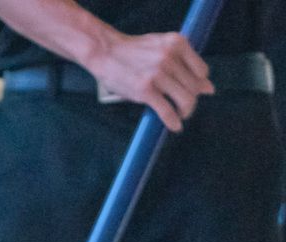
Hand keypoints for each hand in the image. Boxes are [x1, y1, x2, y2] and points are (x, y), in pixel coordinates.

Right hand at [85, 30, 212, 131]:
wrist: (105, 52)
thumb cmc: (133, 51)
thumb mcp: (161, 48)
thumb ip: (183, 63)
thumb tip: (209, 88)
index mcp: (177, 43)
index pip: (201, 71)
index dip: (198, 84)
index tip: (190, 91)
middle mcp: (170, 57)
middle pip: (194, 87)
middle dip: (191, 100)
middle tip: (183, 108)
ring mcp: (158, 73)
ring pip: (185, 99)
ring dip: (185, 112)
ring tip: (180, 115)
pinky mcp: (145, 90)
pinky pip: (167, 110)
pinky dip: (173, 121)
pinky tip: (174, 126)